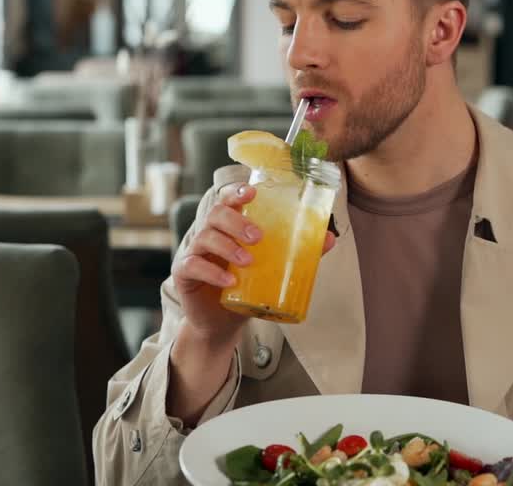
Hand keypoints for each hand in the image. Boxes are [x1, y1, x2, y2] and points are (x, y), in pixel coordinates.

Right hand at [166, 182, 335, 421]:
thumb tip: (329, 237)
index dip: (236, 191)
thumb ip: (298, 251)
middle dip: (237, 220)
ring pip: (204, 236)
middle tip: (259, 236)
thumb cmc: (247, 287)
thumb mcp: (273, 267)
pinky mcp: (183, 274)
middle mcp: (209, 233)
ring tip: (248, 261)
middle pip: (215, 213)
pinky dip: (211, 271)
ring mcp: (194, 252)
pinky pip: (192, 265)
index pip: (228, 198)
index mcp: (229, 225)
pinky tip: (230, 281)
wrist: (223, 322)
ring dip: (227, 246)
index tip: (253, 192)